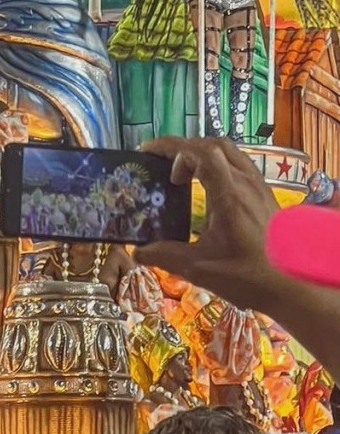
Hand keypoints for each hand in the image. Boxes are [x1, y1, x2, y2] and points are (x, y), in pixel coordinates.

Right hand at [134, 138, 280, 311]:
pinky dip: (219, 164)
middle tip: (166, 171)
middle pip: (211, 145)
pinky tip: (211, 188)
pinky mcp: (266, 193)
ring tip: (187, 176)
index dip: (171, 146)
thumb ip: (166, 256)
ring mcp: (259, 186)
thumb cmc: (249, 276)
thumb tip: (138, 251)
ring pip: (228, 150)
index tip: (149, 154)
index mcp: (228, 194)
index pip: (200, 152)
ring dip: (202, 154)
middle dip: (183, 151)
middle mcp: (245, 182)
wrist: (295, 288)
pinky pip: (239, 163)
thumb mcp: (201, 269)